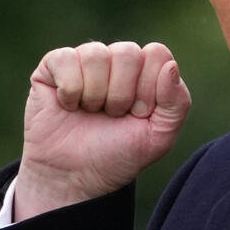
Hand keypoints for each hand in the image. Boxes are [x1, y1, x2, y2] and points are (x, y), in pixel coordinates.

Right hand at [14, 41, 190, 220]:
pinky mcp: (52, 67)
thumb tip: (170, 66)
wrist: (75, 177)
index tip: (139, 114)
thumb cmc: (118, 154)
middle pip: (128, 52)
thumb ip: (177, 103)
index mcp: (145, 71)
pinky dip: (69, 90)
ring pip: (96, 54)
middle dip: (122, 94)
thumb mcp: (160, 137)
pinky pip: (64, 59)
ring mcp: (84, 61)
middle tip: (113, 115)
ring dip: (95, 94)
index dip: (149, 88)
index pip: (156, 53)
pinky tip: (69, 106)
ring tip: (91, 112)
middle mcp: (115, 60)